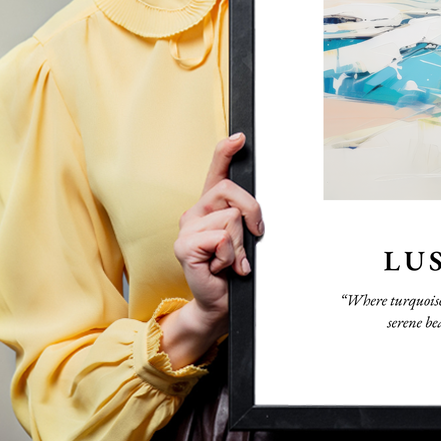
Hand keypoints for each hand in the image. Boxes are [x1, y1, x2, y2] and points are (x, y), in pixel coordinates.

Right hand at [159, 133, 263, 367]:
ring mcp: (187, 228)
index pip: (216, 171)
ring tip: (231, 260)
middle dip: (252, 213)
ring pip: (231, 218)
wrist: (219, 302)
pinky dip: (230, 256)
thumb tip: (255, 210)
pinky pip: (221, 238)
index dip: (226, 152)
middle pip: (231, 191)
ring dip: (240, 244)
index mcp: (210, 206)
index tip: (240, 137)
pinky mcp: (184, 246)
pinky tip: (221, 267)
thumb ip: (245, 218)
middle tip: (253, 237)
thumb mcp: (244, 238)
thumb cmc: (233, 269)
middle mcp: (195, 212)